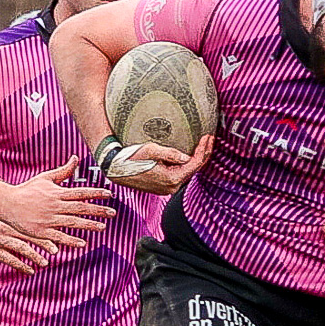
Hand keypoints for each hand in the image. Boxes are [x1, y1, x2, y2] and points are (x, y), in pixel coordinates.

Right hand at [0, 158, 114, 246]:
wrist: (7, 203)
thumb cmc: (27, 190)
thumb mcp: (45, 177)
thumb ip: (63, 171)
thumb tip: (76, 158)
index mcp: (57, 192)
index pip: (80, 192)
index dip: (96, 193)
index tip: (109, 195)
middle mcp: (55, 205)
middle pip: (80, 207)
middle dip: (98, 210)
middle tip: (113, 213)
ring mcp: (49, 219)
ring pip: (73, 222)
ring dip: (89, 225)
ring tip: (103, 227)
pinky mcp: (42, 231)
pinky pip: (59, 236)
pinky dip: (71, 240)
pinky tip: (82, 243)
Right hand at [0, 219, 57, 273]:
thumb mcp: (6, 223)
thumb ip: (21, 226)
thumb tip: (45, 230)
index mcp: (11, 220)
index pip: (32, 225)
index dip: (46, 232)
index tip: (59, 238)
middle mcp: (5, 228)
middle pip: (28, 235)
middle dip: (44, 243)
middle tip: (56, 251)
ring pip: (21, 247)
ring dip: (34, 256)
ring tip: (45, 263)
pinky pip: (10, 259)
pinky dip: (22, 266)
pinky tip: (31, 271)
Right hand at [97, 134, 212, 194]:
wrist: (114, 168)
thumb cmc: (131, 158)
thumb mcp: (151, 150)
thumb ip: (171, 154)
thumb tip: (188, 157)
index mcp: (171, 179)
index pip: (194, 164)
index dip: (203, 150)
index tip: (208, 137)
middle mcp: (171, 187)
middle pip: (193, 169)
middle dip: (203, 154)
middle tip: (210, 138)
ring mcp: (166, 188)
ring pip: (186, 172)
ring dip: (195, 159)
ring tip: (203, 144)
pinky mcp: (162, 186)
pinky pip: (178, 174)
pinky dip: (185, 164)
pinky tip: (189, 154)